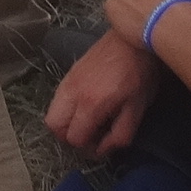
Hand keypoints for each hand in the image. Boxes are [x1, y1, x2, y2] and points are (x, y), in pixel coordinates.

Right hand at [45, 29, 163, 158]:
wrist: (130, 40)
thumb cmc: (139, 75)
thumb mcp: (137, 109)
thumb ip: (120, 134)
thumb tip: (103, 149)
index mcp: (91, 104)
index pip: (74, 137)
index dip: (88, 149)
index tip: (103, 145)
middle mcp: (72, 93)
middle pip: (53, 126)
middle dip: (69, 138)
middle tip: (91, 136)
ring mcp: (67, 81)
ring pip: (51, 112)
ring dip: (66, 124)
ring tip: (89, 122)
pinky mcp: (68, 74)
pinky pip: (57, 99)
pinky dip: (66, 110)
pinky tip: (86, 107)